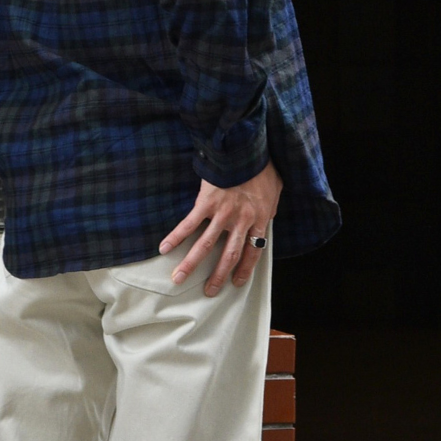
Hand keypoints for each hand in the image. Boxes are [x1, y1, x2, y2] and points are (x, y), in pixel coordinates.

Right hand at [159, 160, 281, 295]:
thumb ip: (270, 207)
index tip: (236, 282)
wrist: (246, 148)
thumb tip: (269, 217)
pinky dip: (176, 236)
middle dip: (218, 276)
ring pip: (205, 245)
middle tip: (208, 291)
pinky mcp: (206, 202)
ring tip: (178, 278)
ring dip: (191, 264)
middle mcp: (241, 221)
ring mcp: (222, 213)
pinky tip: (164, 248)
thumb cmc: (262, 167)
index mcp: (259, 219)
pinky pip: (189, 223)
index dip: (245, 269)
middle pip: (229, 255)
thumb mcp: (275, 190)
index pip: (253, 251)